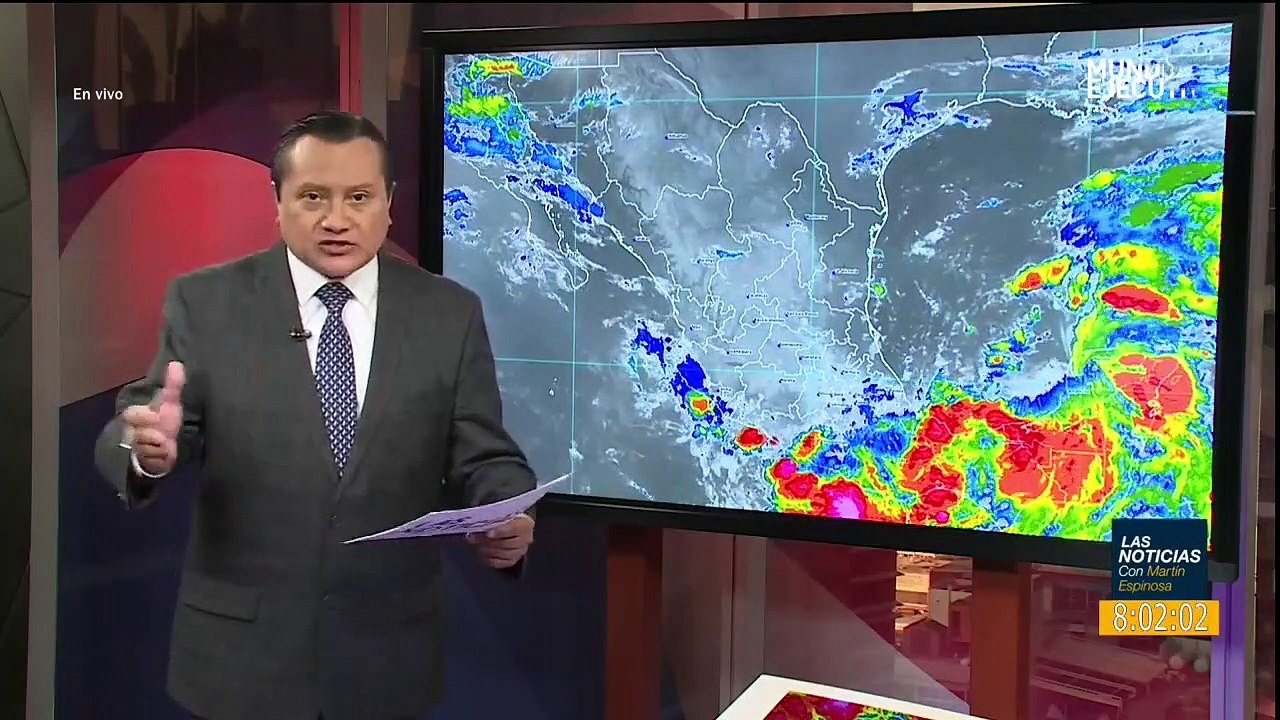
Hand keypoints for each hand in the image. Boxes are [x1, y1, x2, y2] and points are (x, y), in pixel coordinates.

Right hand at [122, 361, 185, 475]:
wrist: (172, 447)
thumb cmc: (169, 421)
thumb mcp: (172, 403)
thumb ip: (174, 385)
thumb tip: (176, 364)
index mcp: (138, 416)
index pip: (130, 414)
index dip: (143, 415)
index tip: (157, 415)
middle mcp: (133, 432)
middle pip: (135, 433)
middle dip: (152, 434)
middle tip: (165, 434)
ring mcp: (136, 449)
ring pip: (142, 448)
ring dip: (159, 447)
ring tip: (168, 444)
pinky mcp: (142, 464)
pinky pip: (148, 462)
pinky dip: (160, 458)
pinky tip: (166, 454)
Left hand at [467, 513, 533, 569]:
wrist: (508, 525)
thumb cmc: (504, 519)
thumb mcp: (500, 516)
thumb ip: (492, 521)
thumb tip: (478, 527)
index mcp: (525, 524)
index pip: (514, 529)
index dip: (500, 531)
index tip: (488, 533)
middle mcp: (526, 539)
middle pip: (507, 543)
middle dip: (489, 541)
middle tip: (475, 538)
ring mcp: (521, 551)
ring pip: (504, 554)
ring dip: (488, 550)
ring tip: (478, 545)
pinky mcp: (514, 560)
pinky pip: (502, 563)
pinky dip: (491, 559)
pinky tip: (483, 553)